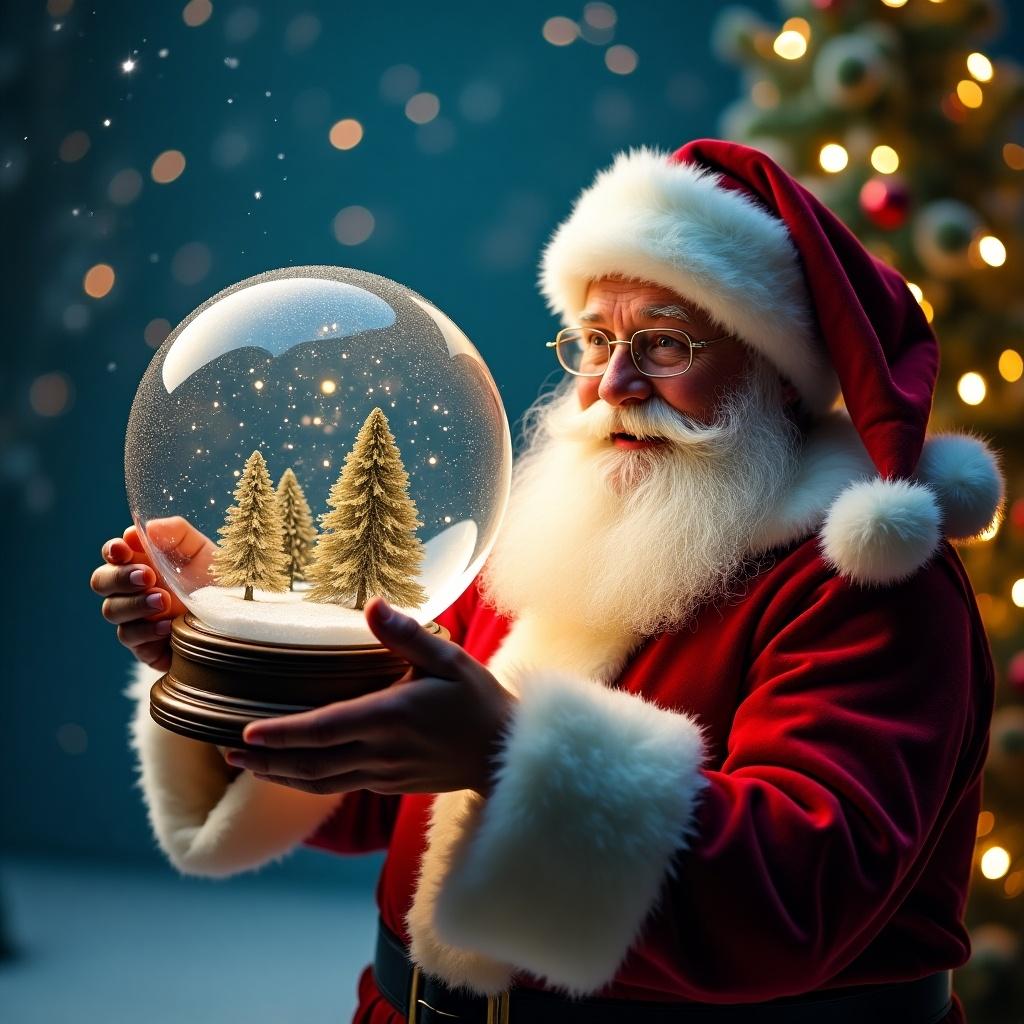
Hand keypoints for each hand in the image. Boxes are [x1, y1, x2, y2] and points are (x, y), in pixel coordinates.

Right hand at [90, 516, 215, 671]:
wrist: (237, 617)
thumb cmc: (215, 580)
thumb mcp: (202, 551)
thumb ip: (177, 533)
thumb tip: (149, 528)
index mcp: (142, 562)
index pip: (114, 554)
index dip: (113, 550)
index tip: (123, 548)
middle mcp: (133, 590)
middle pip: (101, 582)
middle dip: (120, 577)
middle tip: (148, 576)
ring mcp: (136, 618)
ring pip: (112, 610)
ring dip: (135, 603)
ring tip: (163, 600)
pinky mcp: (144, 645)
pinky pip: (131, 637)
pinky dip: (147, 630)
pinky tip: (168, 625)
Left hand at [230, 597, 516, 798]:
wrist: (504, 752)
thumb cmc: (478, 700)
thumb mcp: (449, 658)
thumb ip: (407, 634)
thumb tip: (372, 604)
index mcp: (390, 717)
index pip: (323, 729)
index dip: (282, 735)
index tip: (245, 734)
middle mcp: (380, 751)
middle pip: (310, 763)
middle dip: (266, 760)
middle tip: (227, 752)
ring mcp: (383, 773)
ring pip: (320, 781)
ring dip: (280, 775)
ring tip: (247, 766)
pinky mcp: (389, 783)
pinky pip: (339, 785)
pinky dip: (309, 780)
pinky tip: (295, 771)